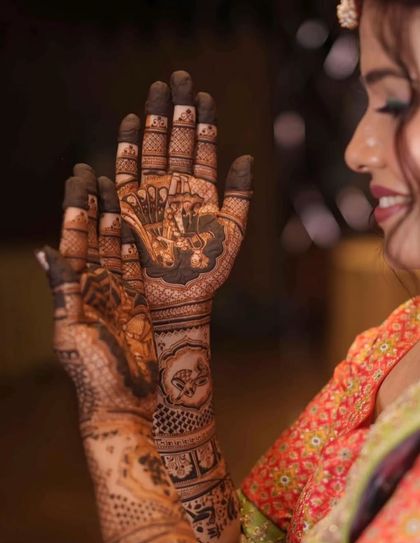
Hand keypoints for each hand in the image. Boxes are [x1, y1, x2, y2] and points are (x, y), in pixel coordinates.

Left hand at [36, 166, 157, 421]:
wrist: (124, 401)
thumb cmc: (94, 371)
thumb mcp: (73, 330)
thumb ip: (64, 291)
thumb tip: (44, 250)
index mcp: (75, 289)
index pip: (74, 238)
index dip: (76, 207)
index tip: (78, 177)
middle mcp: (95, 285)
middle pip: (94, 235)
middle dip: (94, 204)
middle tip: (95, 172)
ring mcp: (117, 292)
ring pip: (115, 245)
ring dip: (114, 217)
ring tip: (116, 188)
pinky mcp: (139, 302)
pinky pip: (136, 266)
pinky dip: (134, 244)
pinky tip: (133, 224)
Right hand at [115, 71, 252, 308]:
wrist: (180, 297)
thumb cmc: (208, 270)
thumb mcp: (232, 232)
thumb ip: (239, 197)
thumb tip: (247, 158)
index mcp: (202, 192)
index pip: (202, 150)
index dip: (204, 124)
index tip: (204, 96)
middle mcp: (176, 189)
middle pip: (176, 142)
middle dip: (178, 111)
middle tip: (180, 78)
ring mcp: (153, 196)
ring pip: (154, 150)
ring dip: (156, 121)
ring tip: (159, 92)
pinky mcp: (132, 208)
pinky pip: (128, 173)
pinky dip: (129, 149)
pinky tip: (133, 123)